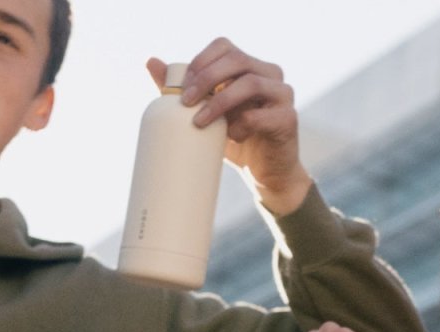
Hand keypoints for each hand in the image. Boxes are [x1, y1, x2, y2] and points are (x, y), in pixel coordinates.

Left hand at [147, 39, 310, 214]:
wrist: (267, 176)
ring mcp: (283, 95)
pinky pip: (259, 115)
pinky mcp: (288, 119)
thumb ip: (187, 90)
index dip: (203, 60)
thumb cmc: (238, 143)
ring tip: (201, 122)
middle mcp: (270, 75)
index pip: (225, 47)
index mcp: (251, 67)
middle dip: (207, 78)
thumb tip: (151, 62)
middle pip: (236, 60)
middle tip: (186, 102)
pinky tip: (231, 138)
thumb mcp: (209, 114)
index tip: (183, 84)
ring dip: (220, 101)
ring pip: (250, 84)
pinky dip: (240, 126)